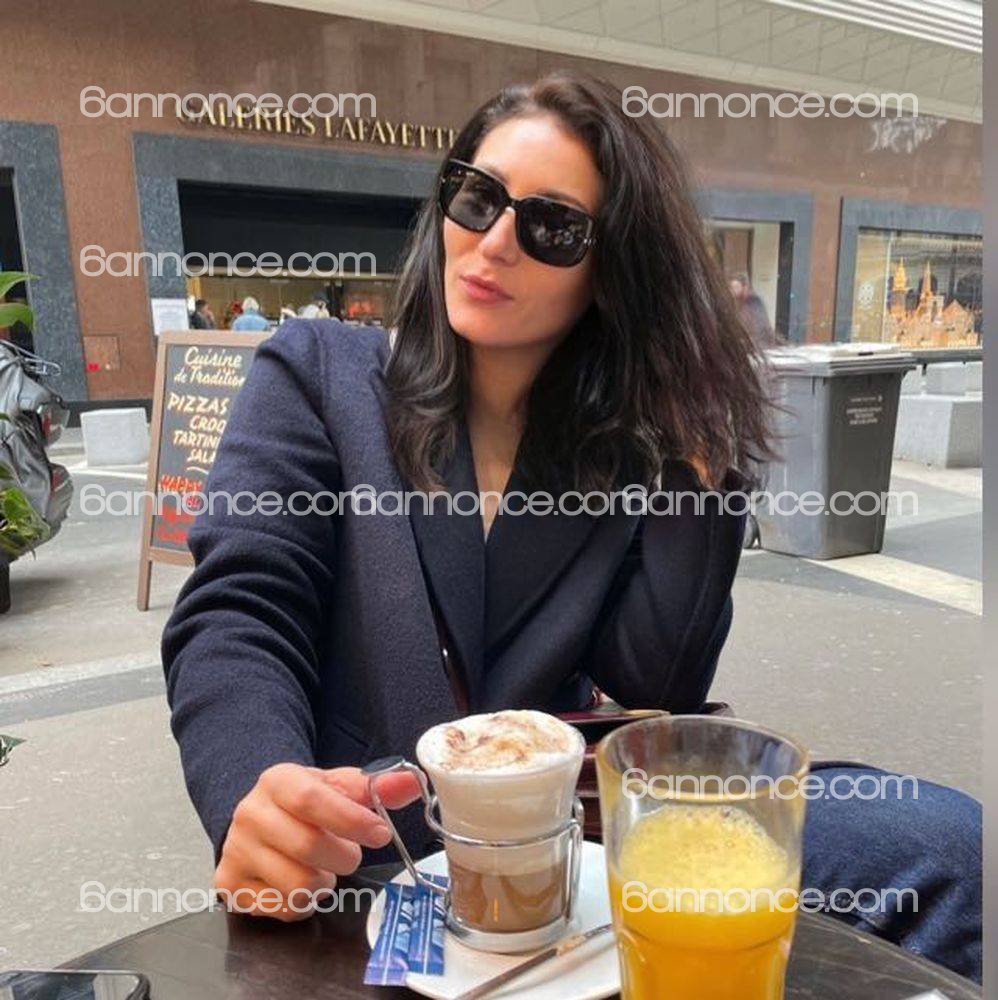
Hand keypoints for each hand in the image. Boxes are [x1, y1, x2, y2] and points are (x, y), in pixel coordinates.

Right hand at [214, 762, 419, 920]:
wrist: (258, 819)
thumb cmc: (303, 803)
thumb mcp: (337, 787)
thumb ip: (376, 786)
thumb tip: (413, 783)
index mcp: (277, 782)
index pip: (311, 800)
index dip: (351, 820)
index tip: (381, 833)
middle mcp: (250, 814)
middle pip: (308, 847)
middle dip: (344, 857)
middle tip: (349, 853)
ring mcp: (236, 852)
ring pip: (298, 885)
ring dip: (325, 882)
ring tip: (322, 866)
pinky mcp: (230, 886)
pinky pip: (285, 908)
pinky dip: (306, 901)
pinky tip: (301, 880)